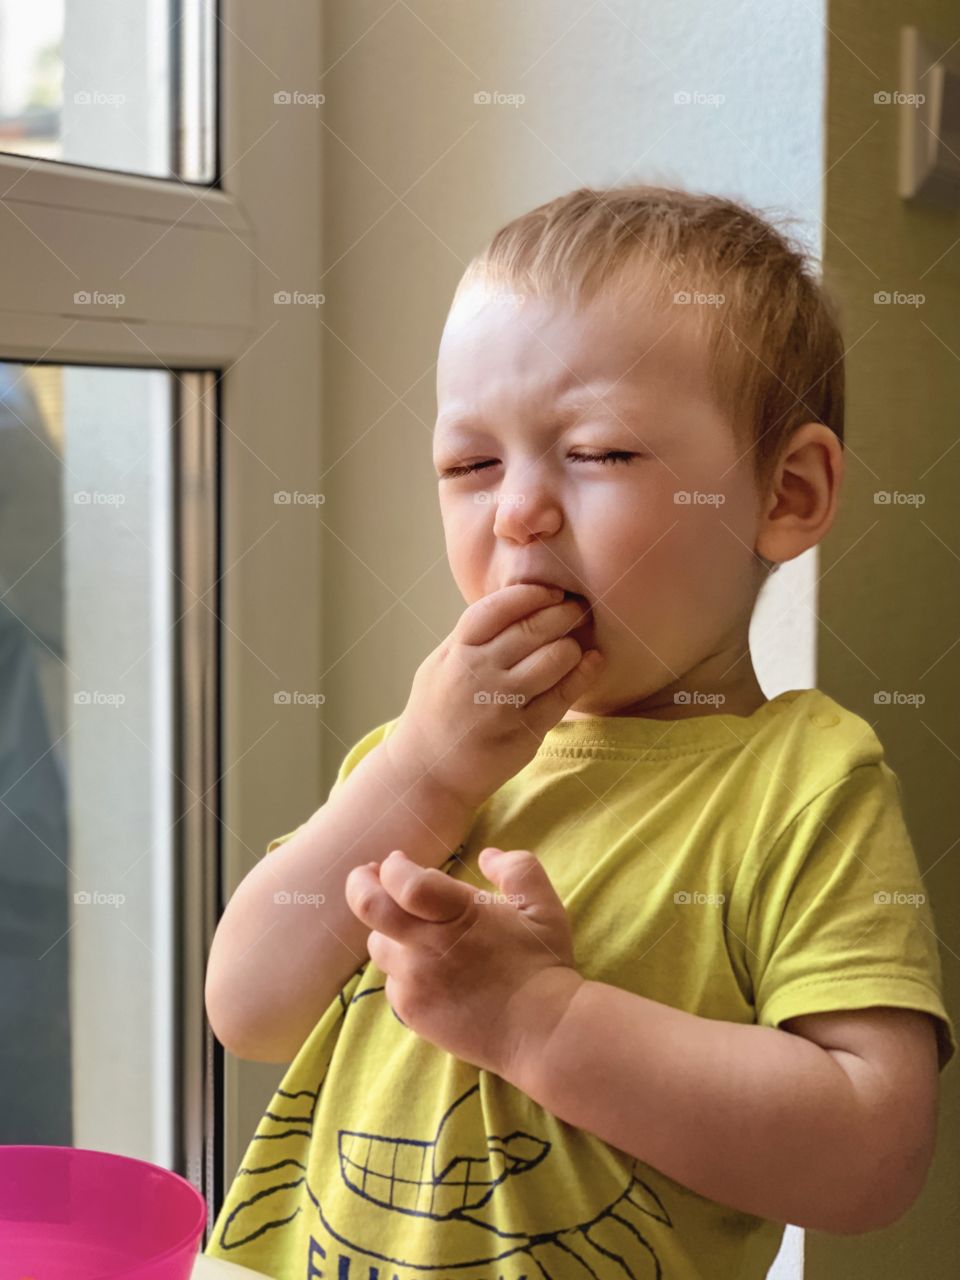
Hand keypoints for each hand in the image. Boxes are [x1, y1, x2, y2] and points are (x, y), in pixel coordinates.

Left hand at [344, 845, 584, 1080]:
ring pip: (378, 945)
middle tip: (366, 873)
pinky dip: (401, 969)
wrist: (542, 1031)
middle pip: (369, 908)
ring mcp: (415, 982)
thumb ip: (516, 868)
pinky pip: (392, 981)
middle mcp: (426, 946)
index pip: (402, 881)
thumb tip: (486, 855)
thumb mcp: (542, 905)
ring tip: (405, 926)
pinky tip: (424, 968)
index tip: (397, 860)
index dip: (393, 866)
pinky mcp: (412, 1012)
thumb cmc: (542, 964)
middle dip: (360, 883)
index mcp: (457, 914)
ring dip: (387, 930)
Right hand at [387, 583, 603, 809]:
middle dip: (563, 613)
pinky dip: (584, 673)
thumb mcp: (440, 664)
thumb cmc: (436, 712)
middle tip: (577, 609)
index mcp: (458, 652)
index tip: (551, 591)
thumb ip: (472, 636)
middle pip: (532, 629)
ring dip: (573, 644)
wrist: (428, 772)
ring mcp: (503, 704)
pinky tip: (592, 662)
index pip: (498, 608)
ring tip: (575, 643)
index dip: (531, 594)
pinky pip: (564, 695)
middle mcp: (479, 674)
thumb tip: (513, 601)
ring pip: (554, 658)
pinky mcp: (525, 731)